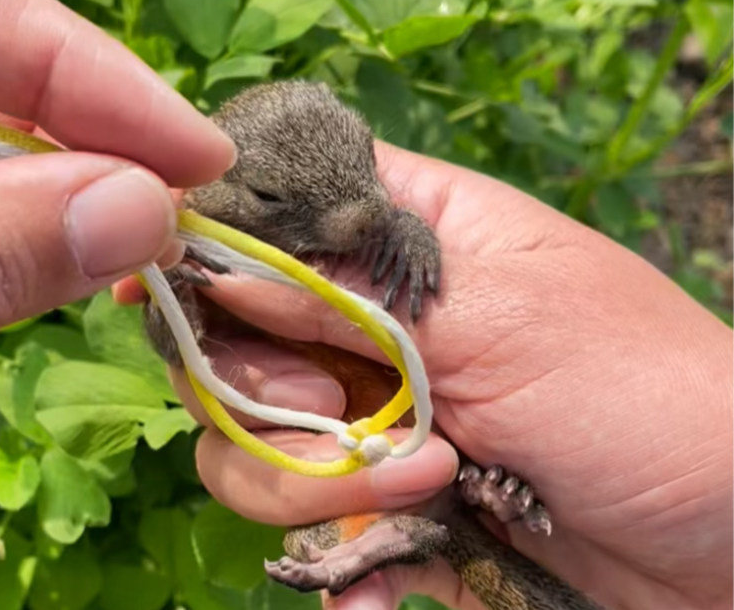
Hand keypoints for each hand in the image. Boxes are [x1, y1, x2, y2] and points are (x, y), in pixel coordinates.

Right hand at [116, 142, 732, 609]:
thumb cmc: (643, 397)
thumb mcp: (502, 318)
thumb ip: (353, 288)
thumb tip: (218, 258)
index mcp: (409, 237)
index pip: (272, 219)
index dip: (204, 249)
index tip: (149, 290)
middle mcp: (375, 321)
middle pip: (234, 342)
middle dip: (268, 396)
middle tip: (346, 416)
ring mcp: (376, 415)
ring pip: (253, 445)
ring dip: (318, 485)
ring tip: (429, 492)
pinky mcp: (389, 501)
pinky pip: (311, 531)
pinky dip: (341, 563)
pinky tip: (393, 586)